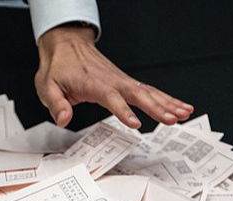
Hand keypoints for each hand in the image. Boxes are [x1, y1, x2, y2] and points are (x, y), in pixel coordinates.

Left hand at [34, 24, 192, 128]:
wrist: (66, 45)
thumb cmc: (58, 67)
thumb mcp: (47, 86)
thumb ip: (56, 104)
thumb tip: (63, 119)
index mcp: (93, 83)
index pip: (111, 98)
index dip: (124, 111)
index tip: (136, 124)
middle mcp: (112, 80)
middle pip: (138, 94)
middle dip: (157, 107)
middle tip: (173, 119)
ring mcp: (121, 80)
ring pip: (149, 91)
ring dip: (168, 103)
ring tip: (185, 114)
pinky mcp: (126, 82)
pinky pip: (149, 91)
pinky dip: (166, 99)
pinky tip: (180, 106)